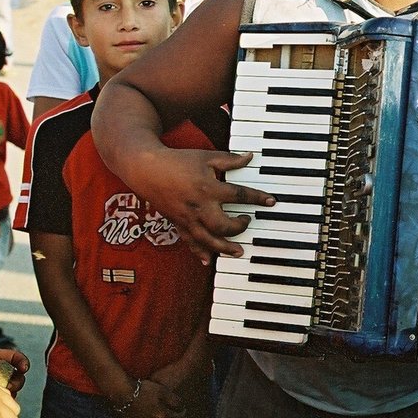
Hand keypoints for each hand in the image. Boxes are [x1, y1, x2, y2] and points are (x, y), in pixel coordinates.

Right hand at [118, 378, 184, 417]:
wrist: (123, 393)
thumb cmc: (144, 390)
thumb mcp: (162, 391)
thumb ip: (172, 399)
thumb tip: (181, 405)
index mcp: (161, 415)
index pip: (175, 417)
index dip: (180, 413)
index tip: (183, 410)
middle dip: (168, 415)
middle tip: (170, 410)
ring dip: (156, 417)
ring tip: (157, 410)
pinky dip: (146, 417)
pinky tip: (145, 411)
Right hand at [137, 149, 273, 261]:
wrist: (146, 170)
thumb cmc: (177, 161)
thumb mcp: (206, 157)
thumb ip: (230, 160)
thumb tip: (250, 158)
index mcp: (208, 188)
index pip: (239, 195)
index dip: (257, 198)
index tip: (271, 201)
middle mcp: (199, 207)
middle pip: (224, 225)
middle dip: (239, 227)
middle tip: (247, 221)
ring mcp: (187, 218)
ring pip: (208, 241)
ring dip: (225, 248)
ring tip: (239, 252)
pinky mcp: (178, 224)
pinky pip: (189, 242)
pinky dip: (199, 253)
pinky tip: (208, 260)